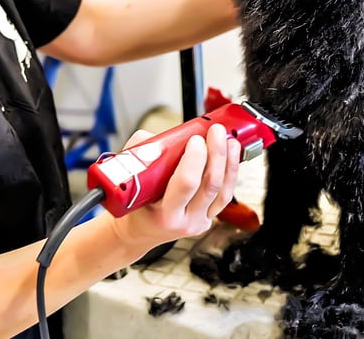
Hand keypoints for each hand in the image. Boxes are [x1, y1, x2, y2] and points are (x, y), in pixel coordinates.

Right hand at [110, 123, 240, 251]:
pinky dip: (231, 173)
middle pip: (209, 185)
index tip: (195, 138)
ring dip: (228, 162)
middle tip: (215, 132)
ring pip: (223, 191)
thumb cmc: (135, 207)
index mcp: (164, 214)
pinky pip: (225, 196)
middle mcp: (185, 221)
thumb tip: (158, 136)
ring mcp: (200, 221)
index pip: (186, 184)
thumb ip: (142, 153)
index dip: (195, 159)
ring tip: (229, 141)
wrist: (140, 231)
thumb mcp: (130, 180)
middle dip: (216, 154)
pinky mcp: (209, 218)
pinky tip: (232, 157)